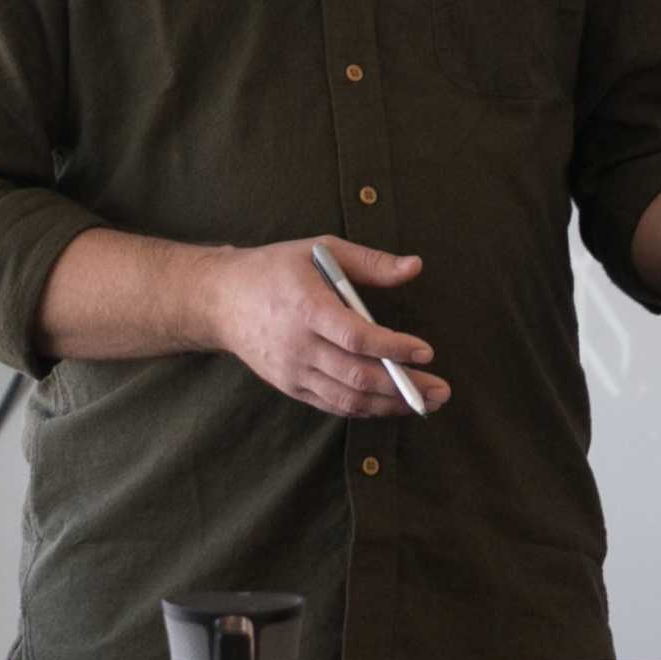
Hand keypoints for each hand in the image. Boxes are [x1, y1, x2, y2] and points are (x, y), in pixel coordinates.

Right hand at [212, 238, 450, 419]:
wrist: (219, 300)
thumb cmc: (275, 269)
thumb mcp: (319, 250)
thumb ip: (369, 262)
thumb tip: (415, 267)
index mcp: (305, 307)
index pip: (356, 337)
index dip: (393, 348)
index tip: (425, 351)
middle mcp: (297, 345)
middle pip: (357, 376)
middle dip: (404, 386)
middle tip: (441, 389)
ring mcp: (291, 371)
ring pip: (347, 399)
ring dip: (391, 405)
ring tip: (427, 402)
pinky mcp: (289, 386)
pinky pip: (333, 405)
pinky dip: (366, 409)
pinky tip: (392, 404)